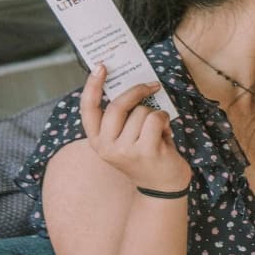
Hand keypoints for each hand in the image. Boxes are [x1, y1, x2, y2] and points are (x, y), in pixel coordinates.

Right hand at [79, 65, 190, 194]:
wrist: (162, 187)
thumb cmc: (147, 155)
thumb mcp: (127, 138)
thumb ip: (123, 118)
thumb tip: (132, 86)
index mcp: (97, 141)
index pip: (88, 109)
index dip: (92, 86)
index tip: (101, 67)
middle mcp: (106, 146)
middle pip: (118, 106)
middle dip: (137, 91)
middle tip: (151, 86)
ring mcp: (125, 150)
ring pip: (141, 112)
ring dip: (156, 115)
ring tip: (158, 131)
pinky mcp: (145, 151)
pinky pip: (156, 119)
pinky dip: (165, 121)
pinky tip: (166, 134)